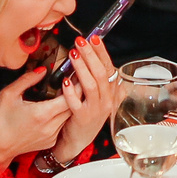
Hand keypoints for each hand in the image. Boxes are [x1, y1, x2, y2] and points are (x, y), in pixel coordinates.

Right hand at [0, 62, 77, 165]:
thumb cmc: (0, 121)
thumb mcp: (9, 94)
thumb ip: (27, 80)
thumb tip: (42, 70)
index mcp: (42, 114)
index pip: (69, 98)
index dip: (75, 86)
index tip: (76, 75)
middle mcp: (51, 127)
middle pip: (73, 107)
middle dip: (76, 93)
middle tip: (76, 80)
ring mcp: (52, 136)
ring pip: (68, 116)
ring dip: (70, 104)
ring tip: (68, 91)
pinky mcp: (51, 141)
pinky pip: (62, 125)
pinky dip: (62, 116)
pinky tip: (57, 107)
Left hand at [49, 35, 119, 165]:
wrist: (78, 139)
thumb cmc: (85, 113)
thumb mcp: (97, 96)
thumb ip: (97, 78)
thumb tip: (92, 54)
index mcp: (111, 92)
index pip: (109, 67)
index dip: (101, 52)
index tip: (94, 38)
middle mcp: (107, 100)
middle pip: (101, 73)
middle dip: (90, 55)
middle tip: (80, 42)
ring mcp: (96, 110)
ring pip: (91, 84)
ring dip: (82, 67)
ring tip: (73, 55)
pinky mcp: (83, 118)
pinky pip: (77, 102)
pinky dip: (71, 91)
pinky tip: (65, 81)